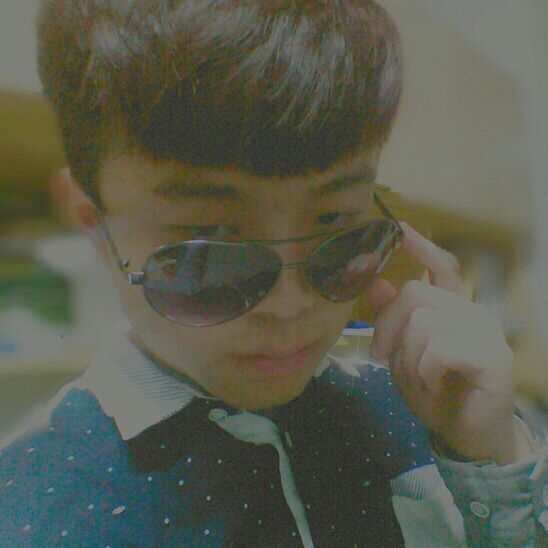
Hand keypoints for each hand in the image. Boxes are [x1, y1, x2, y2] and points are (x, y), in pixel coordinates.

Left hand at [363, 222, 521, 463]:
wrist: (465, 433)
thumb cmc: (434, 391)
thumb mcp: (402, 352)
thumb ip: (391, 318)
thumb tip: (372, 283)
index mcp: (451, 309)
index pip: (441, 267)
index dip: (421, 247)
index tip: (400, 228)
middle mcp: (470, 312)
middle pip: (414, 295)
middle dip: (386, 327)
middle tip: (381, 355)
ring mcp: (484, 331)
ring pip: (422, 323)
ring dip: (407, 356)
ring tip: (417, 378)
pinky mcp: (491, 355)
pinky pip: (439, 348)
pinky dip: (424, 370)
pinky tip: (432, 383)